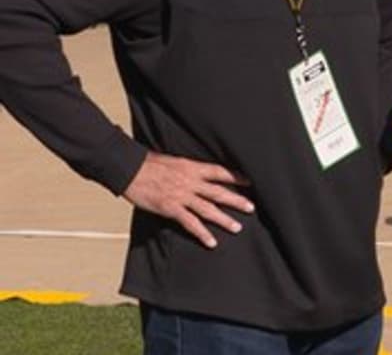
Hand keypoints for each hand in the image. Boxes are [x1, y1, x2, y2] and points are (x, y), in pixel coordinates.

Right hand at [122, 152, 253, 248]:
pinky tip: (212, 242)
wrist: (129, 169)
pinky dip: (202, 233)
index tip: (250, 181)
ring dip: (224, 219)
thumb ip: (188, 168)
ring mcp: (181, 196)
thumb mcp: (174, 160)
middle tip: (251, 207)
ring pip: (208, 209)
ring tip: (237, 227)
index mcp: (192, 167)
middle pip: (219, 192)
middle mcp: (191, 182)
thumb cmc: (149, 163)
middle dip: (237, 200)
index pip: (220, 171)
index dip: (235, 176)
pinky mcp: (171, 208)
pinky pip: (190, 223)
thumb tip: (198, 171)